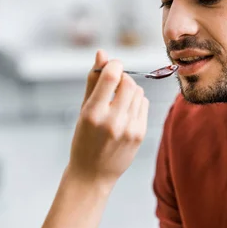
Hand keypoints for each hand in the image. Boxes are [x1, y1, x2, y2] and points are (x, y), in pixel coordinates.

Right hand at [68, 50, 148, 188]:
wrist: (93, 174)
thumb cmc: (84, 139)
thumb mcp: (83, 110)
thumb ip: (93, 80)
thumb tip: (102, 53)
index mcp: (93, 113)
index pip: (111, 76)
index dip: (114, 64)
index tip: (112, 66)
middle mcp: (112, 121)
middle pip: (128, 83)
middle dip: (122, 79)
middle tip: (113, 87)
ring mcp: (128, 129)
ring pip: (138, 92)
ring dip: (129, 91)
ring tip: (118, 103)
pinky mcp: (139, 135)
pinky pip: (144, 104)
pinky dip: (136, 103)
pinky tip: (125, 113)